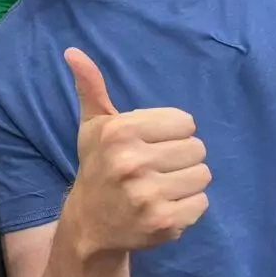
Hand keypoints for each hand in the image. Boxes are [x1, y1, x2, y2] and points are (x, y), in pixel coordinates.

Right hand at [61, 48, 209, 255]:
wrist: (90, 224)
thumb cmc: (98, 166)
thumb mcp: (93, 126)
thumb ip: (91, 87)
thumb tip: (73, 51)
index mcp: (118, 132)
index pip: (185, 122)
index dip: (170, 133)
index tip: (149, 145)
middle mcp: (132, 162)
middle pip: (197, 148)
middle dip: (180, 158)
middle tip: (155, 169)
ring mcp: (148, 195)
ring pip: (202, 175)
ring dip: (186, 182)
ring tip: (161, 187)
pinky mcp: (164, 222)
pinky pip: (202, 203)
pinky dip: (188, 207)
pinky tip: (164, 207)